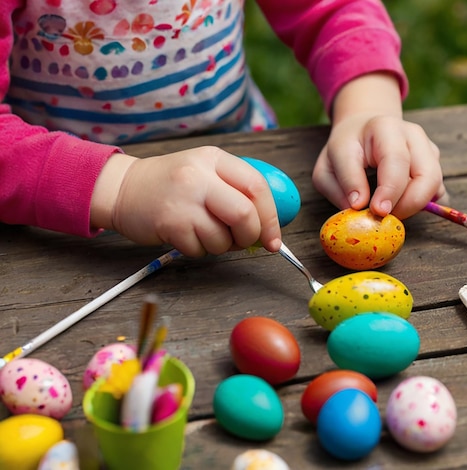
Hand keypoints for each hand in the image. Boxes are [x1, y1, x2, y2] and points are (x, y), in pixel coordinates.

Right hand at [91, 147, 281, 256]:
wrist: (122, 189)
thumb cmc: (171, 185)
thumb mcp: (205, 172)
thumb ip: (237, 191)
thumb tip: (269, 228)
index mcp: (214, 159)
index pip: (257, 186)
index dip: (271, 217)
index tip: (273, 237)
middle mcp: (199, 176)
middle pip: (245, 214)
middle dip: (251, 235)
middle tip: (244, 241)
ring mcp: (184, 200)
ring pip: (224, 238)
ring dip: (222, 246)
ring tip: (206, 233)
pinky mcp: (170, 223)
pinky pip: (201, 250)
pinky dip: (200, 250)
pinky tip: (187, 236)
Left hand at [312, 74, 445, 219]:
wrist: (364, 130)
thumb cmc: (345, 150)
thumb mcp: (328, 166)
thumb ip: (340, 186)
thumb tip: (360, 206)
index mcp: (383, 128)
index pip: (394, 160)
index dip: (389, 190)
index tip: (377, 211)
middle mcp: (411, 134)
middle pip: (425, 174)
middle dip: (408, 203)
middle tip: (386, 218)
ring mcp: (427, 147)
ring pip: (435, 183)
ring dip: (415, 206)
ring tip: (391, 212)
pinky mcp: (434, 163)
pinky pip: (438, 190)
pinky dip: (425, 204)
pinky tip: (404, 204)